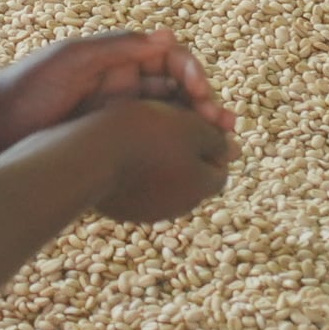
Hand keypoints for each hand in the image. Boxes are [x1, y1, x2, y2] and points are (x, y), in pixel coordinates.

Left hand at [0, 30, 229, 178]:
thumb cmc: (25, 89)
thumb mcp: (74, 60)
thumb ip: (120, 48)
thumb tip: (169, 36)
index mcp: (115, 60)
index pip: (169, 61)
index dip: (193, 74)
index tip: (204, 94)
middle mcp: (119, 86)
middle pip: (177, 91)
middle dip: (206, 104)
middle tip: (227, 126)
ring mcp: (115, 117)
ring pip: (169, 120)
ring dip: (197, 129)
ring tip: (223, 148)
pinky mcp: (106, 145)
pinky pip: (150, 145)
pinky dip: (175, 150)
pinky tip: (191, 165)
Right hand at [76, 98, 237, 225]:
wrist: (92, 154)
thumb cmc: (147, 134)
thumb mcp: (191, 126)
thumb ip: (217, 138)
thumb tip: (236, 150)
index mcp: (201, 187)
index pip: (219, 165)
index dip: (211, 139)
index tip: (194, 119)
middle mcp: (178, 206)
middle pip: (192, 175)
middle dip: (186, 150)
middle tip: (168, 123)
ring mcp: (147, 211)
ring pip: (163, 181)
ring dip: (160, 159)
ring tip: (143, 132)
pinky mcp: (121, 209)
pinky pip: (136, 186)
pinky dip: (135, 169)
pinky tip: (122, 148)